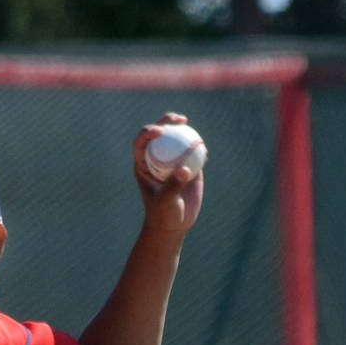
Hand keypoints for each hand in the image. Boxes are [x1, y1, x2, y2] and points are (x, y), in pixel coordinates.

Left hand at [131, 112, 205, 235]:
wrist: (174, 224)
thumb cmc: (163, 214)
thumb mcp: (166, 201)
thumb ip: (173, 185)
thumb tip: (185, 169)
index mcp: (143, 164)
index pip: (142, 142)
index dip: (148, 131)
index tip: (160, 131)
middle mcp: (157, 159)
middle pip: (160, 134)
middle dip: (167, 121)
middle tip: (180, 120)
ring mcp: (172, 161)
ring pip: (178, 141)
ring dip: (186, 131)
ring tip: (194, 130)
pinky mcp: (187, 167)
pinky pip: (194, 154)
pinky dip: (199, 150)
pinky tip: (204, 149)